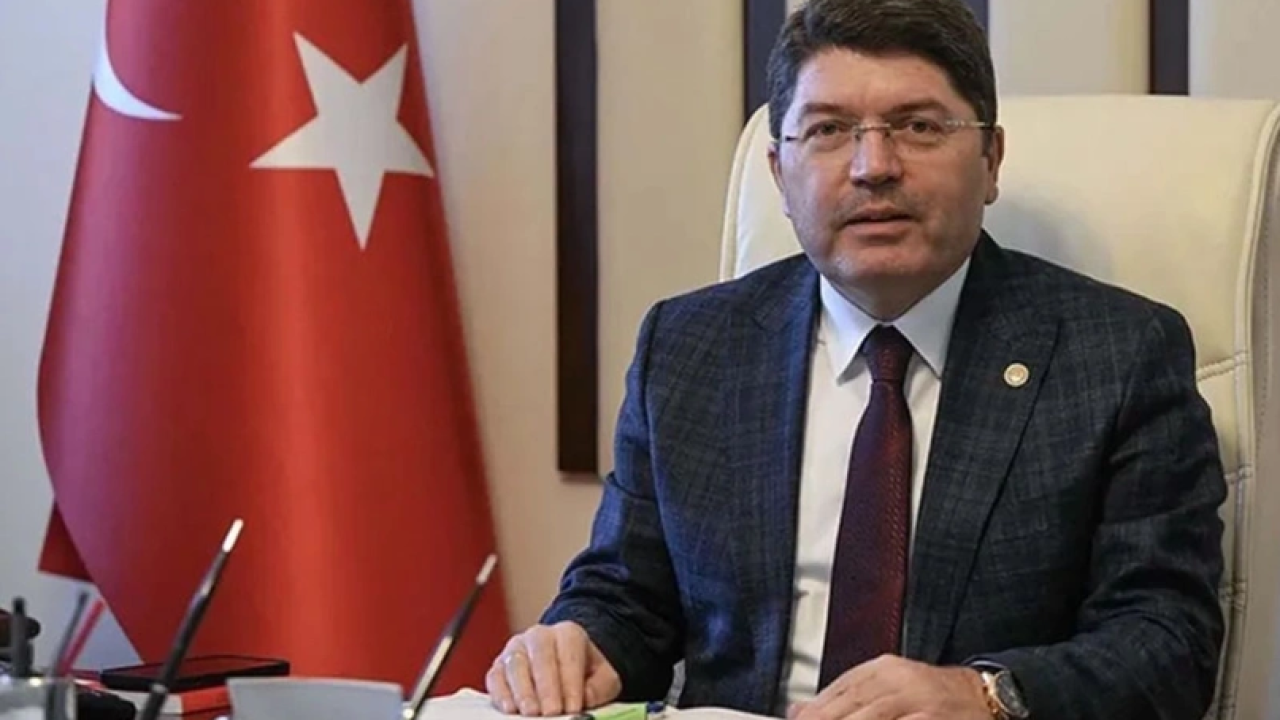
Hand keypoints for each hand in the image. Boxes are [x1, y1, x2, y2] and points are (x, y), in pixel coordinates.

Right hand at [485, 621, 621, 715]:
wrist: (564, 667)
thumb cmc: (584, 674)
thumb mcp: (603, 678)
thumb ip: (599, 688)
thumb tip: (584, 700)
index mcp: (568, 634)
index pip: (569, 654)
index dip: (571, 682)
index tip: (573, 707)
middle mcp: (539, 636)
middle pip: (540, 656)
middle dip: (546, 687)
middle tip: (551, 712)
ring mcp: (516, 648)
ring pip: (515, 664)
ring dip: (523, 691)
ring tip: (531, 713)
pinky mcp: (499, 665)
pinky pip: (496, 676)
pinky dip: (501, 692)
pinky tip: (509, 708)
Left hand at [787, 655, 988, 719]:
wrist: (985, 697)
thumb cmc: (933, 697)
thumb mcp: (888, 688)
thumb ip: (845, 698)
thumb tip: (797, 710)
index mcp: (882, 669)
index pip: (838, 690)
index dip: (815, 711)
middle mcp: (899, 680)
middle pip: (851, 704)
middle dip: (825, 719)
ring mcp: (919, 699)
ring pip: (872, 715)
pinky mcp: (935, 717)